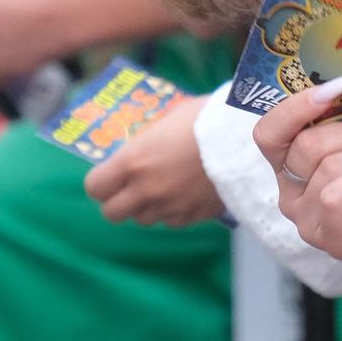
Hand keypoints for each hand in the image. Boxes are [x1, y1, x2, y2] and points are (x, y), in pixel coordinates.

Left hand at [82, 97, 222, 226]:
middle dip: (117, 201)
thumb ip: (146, 141)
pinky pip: (172, 221)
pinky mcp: (193, 217)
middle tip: (129, 187)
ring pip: (143, 220)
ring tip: (162, 187)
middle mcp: (146, 190)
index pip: (95, 187)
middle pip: (112, 213)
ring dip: (146, 207)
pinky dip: (172, 211)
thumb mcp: (167, 120)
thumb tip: (136, 148)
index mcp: (133, 161)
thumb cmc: (206, 118)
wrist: (247, 140)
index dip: (99, 182)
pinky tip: (184, 193)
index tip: (108, 175)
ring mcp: (169, 207)